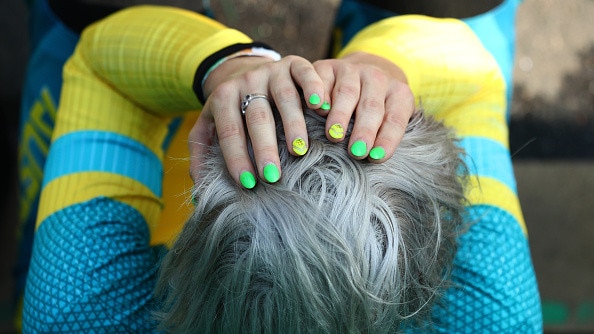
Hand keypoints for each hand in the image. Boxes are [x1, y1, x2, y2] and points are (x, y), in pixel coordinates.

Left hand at [189, 55, 326, 187]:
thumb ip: (201, 156)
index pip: (229, 130)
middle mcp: (247, 81)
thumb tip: (199, 192)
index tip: (247, 183)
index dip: (237, 157)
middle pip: (257, 116)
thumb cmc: (231, 112)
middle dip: (264, 147)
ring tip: (299, 151)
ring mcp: (272, 71)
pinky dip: (314, 88)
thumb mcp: (208, 128)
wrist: (247, 70)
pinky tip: (321, 108)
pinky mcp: (294, 63)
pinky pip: (305, 72)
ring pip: (284, 97)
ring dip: (293, 124)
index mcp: (223, 97)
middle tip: (272, 176)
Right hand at [313, 52, 414, 161]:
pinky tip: (316, 109)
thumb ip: (386, 136)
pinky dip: (319, 95)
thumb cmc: (376, 109)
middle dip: (364, 130)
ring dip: (340, 115)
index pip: (395, 118)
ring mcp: (352, 70)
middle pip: (371, 106)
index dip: (387, 138)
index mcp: (398, 93)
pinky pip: (323, 80)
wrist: (362, 72)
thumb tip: (374, 159)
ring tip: (334, 135)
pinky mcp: (328, 66)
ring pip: (347, 92)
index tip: (377, 157)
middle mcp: (377, 78)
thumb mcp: (389, 119)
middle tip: (357, 151)